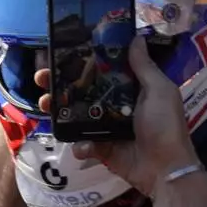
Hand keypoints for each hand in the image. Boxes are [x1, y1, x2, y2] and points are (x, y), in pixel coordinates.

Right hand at [36, 37, 197, 196]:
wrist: (165, 168)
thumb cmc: (164, 125)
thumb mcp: (159, 91)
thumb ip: (144, 67)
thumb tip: (136, 37)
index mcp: (130, 88)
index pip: (102, 70)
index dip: (82, 61)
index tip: (63, 52)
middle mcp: (115, 105)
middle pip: (83, 90)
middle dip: (60, 84)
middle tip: (42, 77)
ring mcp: (106, 128)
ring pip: (76, 115)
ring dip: (58, 110)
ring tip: (44, 104)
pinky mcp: (101, 149)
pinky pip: (83, 143)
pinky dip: (80, 145)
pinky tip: (82, 145)